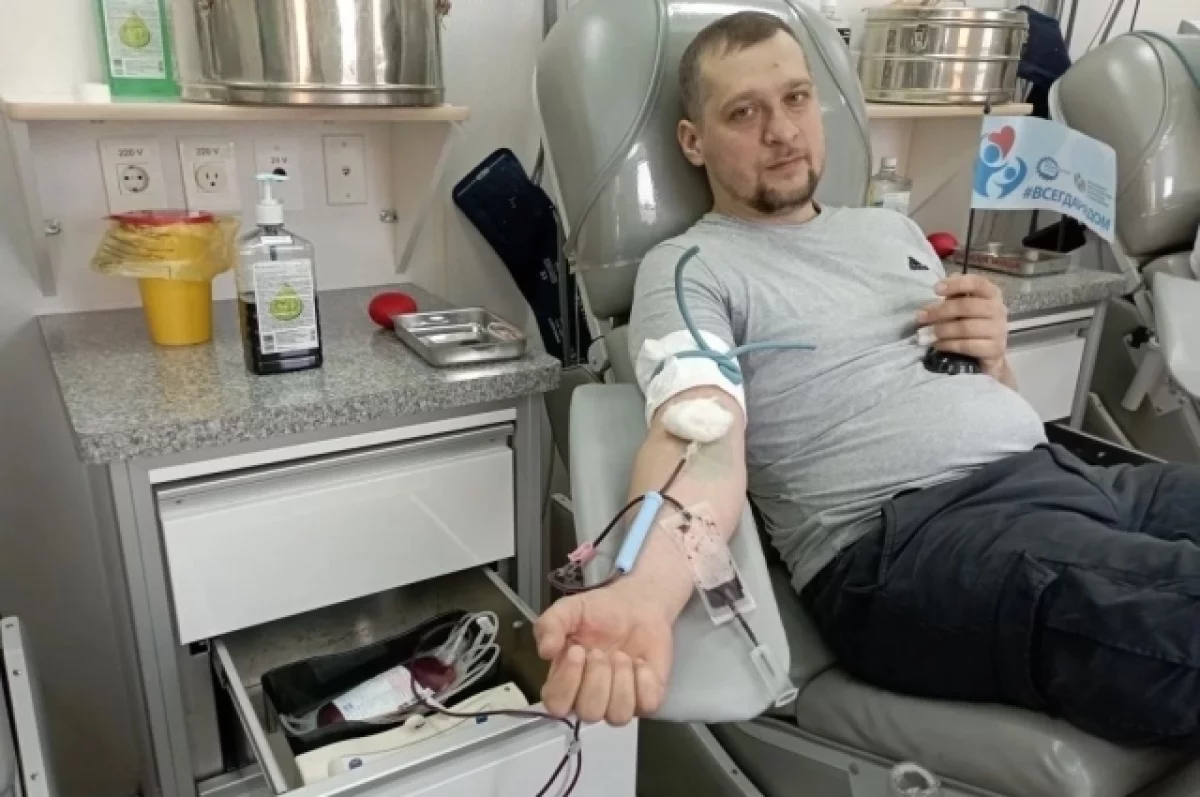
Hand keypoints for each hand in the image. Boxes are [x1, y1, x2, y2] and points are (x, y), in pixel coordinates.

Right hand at [534, 579, 672, 725]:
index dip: (567, 682)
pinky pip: (646, 704)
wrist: (637, 604)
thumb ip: (550, 624)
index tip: (578, 651)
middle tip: (602, 651)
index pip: (556, 705)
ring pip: (618, 715)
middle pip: (589, 713)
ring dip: (622, 679)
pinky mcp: (647, 699)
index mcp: (564, 682)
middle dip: (598, 677)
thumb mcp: (569, 609)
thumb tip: (544, 651)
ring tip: (622, 656)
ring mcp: (619, 702)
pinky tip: (641, 662)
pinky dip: (645, 680)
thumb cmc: (599, 611)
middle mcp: (589, 699)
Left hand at [917, 274, 1010, 381]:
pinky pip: (967, 346)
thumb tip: (938, 287)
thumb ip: (954, 296)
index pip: (977, 283)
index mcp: (991, 294)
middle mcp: (998, 310)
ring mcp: (998, 330)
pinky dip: (948, 345)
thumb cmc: (973, 323)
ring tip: (927, 334)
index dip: (955, 284)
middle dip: (940, 312)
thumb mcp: (964, 307)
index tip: (935, 289)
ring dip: (942, 330)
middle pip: (967, 306)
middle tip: (921, 317)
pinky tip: (938, 345)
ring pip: (966, 327)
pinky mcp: (994, 349)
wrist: (989, 353)